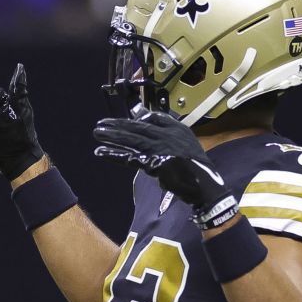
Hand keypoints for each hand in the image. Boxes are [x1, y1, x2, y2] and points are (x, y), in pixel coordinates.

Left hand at [92, 107, 234, 228]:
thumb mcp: (184, 140)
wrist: (205, 184)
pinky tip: (101, 152)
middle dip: (118, 125)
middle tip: (100, 124)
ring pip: (132, 140)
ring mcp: (161, 150)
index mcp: (177, 129)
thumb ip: (167, 127)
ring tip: (96, 133)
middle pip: (138, 128)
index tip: (119, 121)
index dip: (134, 120)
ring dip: (113, 137)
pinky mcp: (155, 164)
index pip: (153, 119)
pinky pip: (131, 158)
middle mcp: (168, 136)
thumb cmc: (194, 164)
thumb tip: (145, 117)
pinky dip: (115, 155)